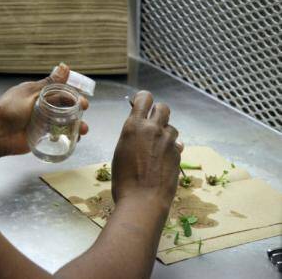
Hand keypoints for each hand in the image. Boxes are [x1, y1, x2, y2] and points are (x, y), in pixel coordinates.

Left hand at [0, 63, 88, 154]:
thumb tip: (65, 66)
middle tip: (83, 113)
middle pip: (65, 108)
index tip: (83, 100)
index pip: (61, 92)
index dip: (74, 96)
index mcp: (39, 94)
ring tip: (82, 131)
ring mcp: (42, 122)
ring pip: (64, 123)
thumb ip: (50, 83)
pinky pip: (58, 136)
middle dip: (78, 111)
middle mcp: (42, 107)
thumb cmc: (9, 110)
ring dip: (76, 125)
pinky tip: (75, 140)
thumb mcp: (31, 94)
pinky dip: (67, 137)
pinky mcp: (41, 136)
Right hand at [111, 91, 181, 206]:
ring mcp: (168, 141)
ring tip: (156, 148)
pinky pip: (176, 144)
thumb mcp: (121, 152)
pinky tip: (162, 160)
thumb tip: (140, 130)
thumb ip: (131, 135)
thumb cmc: (124, 180)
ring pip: (171, 127)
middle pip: (163, 108)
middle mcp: (153, 129)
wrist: (143, 201)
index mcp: (134, 126)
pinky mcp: (178, 154)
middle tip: (152, 123)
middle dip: (157, 112)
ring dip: (165, 133)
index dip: (143, 99)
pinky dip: (170, 148)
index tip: (142, 103)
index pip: (144, 98)